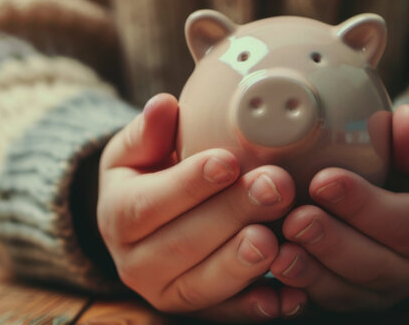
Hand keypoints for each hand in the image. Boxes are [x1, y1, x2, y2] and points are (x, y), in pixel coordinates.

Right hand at [97, 93, 304, 320]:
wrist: (142, 227)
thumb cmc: (148, 177)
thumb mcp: (136, 150)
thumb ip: (149, 131)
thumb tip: (163, 105)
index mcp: (118, 215)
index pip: (150, 203)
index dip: (190, 184)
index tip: (229, 162)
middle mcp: (135, 263)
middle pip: (182, 244)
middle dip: (232, 216)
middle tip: (276, 187)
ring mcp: (165, 293)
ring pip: (203, 286)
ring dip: (242, 266)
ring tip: (275, 240)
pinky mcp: (197, 312)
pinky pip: (228, 315)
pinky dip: (258, 307)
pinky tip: (290, 296)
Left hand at [269, 104, 408, 310]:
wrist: (398, 219)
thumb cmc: (405, 178)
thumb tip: (406, 118)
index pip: (403, 223)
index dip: (362, 203)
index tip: (323, 180)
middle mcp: (408, 271)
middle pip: (371, 264)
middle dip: (331, 242)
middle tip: (295, 218)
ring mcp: (376, 294)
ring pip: (343, 291)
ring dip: (309, 272)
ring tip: (279, 249)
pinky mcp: (346, 305)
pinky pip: (320, 306)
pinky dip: (295, 293)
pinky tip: (271, 273)